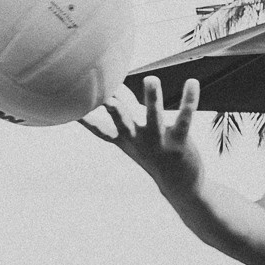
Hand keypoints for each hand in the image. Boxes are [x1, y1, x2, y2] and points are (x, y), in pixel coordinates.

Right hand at [81, 76, 203, 193]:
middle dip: (113, 108)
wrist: (178, 185)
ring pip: (154, 117)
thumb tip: (110, 91)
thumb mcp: (133, 138)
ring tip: (151, 79)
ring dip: (152, 98)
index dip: (85, 119)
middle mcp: (139, 140)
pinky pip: (185, 118)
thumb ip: (122, 114)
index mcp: (125, 139)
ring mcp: (159, 141)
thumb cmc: (152, 155)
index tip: (73, 104)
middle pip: (122, 122)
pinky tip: (191, 82)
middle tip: (105, 96)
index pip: (101, 129)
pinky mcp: (180, 141)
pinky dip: (189, 99)